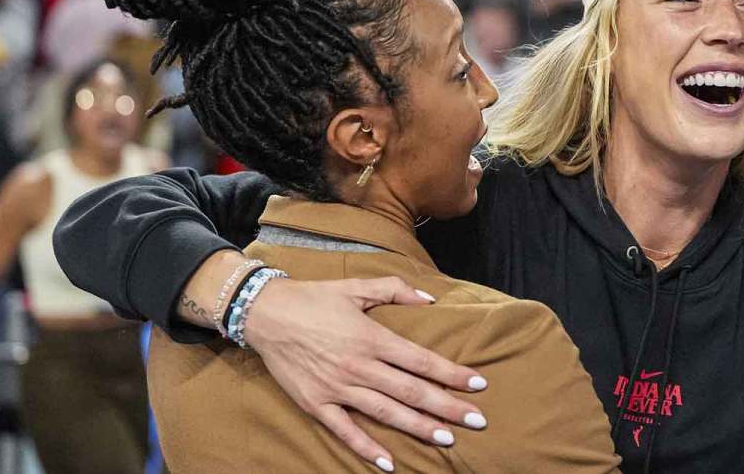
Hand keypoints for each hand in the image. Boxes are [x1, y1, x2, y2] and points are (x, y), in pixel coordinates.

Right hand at [244, 277, 488, 469]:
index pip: (422, 360)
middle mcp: (359, 366)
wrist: (265, 313)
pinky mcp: (315, 403)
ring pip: (386, 412)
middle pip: (412, 390)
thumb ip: (395, 291)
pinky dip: (366, 448)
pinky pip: (345, 431)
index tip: (478, 384)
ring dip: (418, 427)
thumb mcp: (357, 287)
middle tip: (477, 421)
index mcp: (373, 337)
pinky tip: (388, 463)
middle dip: (447, 407)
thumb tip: (431, 298)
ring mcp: (337, 387)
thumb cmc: (314, 297)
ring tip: (446, 439)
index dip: (452, 374)